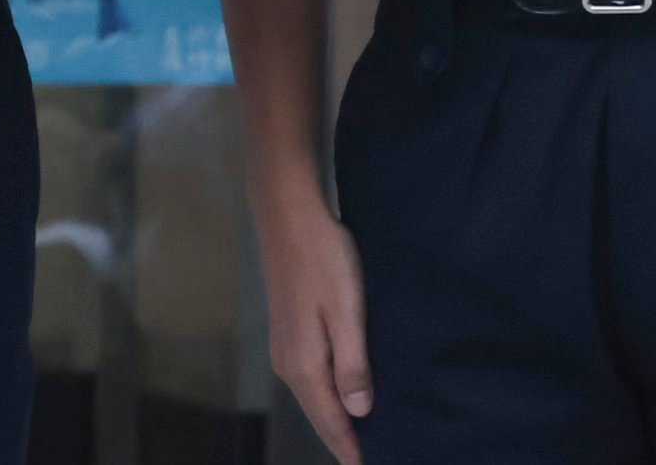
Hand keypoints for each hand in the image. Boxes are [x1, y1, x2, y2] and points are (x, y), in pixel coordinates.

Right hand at [250, 190, 374, 464]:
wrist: (289, 215)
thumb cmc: (323, 260)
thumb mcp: (347, 312)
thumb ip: (353, 365)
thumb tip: (360, 413)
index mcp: (304, 364)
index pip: (331, 422)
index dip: (352, 450)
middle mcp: (289, 363)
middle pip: (319, 415)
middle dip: (343, 441)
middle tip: (371, 458)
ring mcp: (284, 346)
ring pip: (313, 398)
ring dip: (335, 419)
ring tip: (362, 437)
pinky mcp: (288, 330)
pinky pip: (309, 379)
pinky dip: (327, 397)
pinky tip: (344, 396)